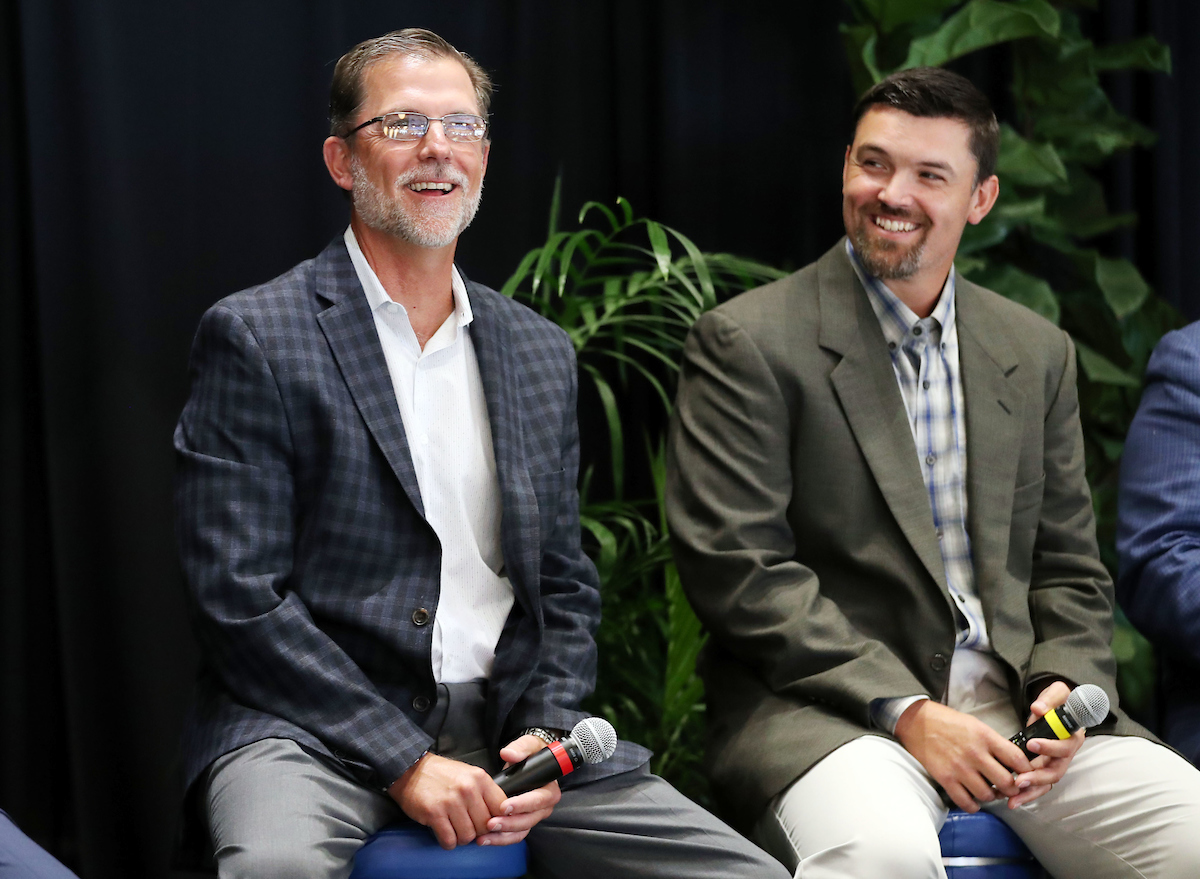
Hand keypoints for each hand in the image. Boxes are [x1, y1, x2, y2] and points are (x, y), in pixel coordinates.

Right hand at [387, 752, 506, 848]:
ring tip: (454, 828)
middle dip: (477, 832)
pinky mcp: (434, 813)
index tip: (490, 824)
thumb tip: (501, 816)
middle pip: (485, 826)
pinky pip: (449, 840)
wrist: (410, 770)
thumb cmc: (442, 775)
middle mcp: (468, 789)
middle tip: (467, 826)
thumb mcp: (469, 775)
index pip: (502, 808)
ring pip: (468, 836)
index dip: (498, 820)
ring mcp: (451, 802)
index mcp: (480, 779)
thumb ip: (485, 793)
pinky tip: (444, 832)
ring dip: (461, 838)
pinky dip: (447, 842)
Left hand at [478, 734, 560, 845]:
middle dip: (509, 823)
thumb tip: (509, 754)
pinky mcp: (521, 823)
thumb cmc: (530, 754)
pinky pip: (513, 835)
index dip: (522, 804)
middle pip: (529, 820)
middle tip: (491, 823)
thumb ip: (520, 748)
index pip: (539, 800)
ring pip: (520, 831)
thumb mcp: (528, 745)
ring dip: (502, 835)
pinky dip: (499, 839)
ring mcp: (533, 817)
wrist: (527, 762)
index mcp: (549, 789)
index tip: (504, 806)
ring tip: (484, 834)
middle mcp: (544, 807)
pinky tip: (484, 839)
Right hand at [894, 700, 1031, 812]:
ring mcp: (960, 768)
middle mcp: (975, 754)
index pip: (1017, 759)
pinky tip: (973, 798)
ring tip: (988, 790)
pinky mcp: (945, 779)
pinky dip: (973, 805)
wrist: (917, 721)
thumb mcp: (976, 725)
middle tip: (1009, 787)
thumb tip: (1012, 762)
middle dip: (1012, 788)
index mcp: (985, 737)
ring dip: (991, 796)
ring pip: (988, 795)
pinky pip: (966, 802)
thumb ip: (994, 743)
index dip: (1027, 770)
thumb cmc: (948, 722)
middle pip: (1007, 783)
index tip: (1025, 774)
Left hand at [1007, 681, 1084, 808]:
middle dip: (1037, 778)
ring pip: (1046, 783)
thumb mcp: (1057, 692)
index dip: (1050, 747)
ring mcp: (1054, 763)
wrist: (1054, 707)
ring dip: (1030, 792)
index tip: (1031, 744)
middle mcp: (1066, 754)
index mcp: (1072, 737)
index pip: (1065, 747)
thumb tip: (1038, 709)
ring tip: (1012, 799)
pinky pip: (1036, 784)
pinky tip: (1010, 799)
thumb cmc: (1057, 701)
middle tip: (1018, 781)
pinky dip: (1025, 792)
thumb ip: (1050, 699)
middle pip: (1055, 771)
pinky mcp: (1042, 767)